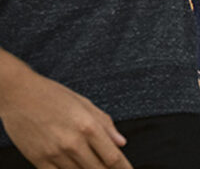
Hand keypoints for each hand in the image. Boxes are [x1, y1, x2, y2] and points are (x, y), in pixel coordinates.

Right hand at [0, 64, 130, 168]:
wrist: (19, 95)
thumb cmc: (53, 95)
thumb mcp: (85, 104)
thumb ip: (105, 124)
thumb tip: (121, 143)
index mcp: (88, 126)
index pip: (113, 157)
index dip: (124, 168)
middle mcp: (73, 142)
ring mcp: (55, 153)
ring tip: (94, 167)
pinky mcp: (39, 160)